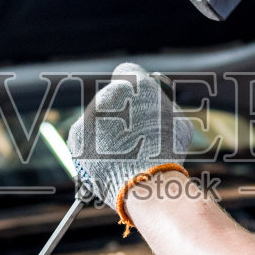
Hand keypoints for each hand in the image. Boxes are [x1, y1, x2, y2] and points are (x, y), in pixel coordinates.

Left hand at [66, 63, 191, 217]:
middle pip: (111, 99)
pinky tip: (108, 162)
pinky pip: (84, 140)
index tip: (137, 99)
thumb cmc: (168, 152)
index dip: (133, 86)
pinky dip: (93, 150)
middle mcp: (107, 94)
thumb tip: (158, 108)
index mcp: (134, 84)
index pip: (127, 72)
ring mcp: (88, 116)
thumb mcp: (178, 122)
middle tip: (133, 134)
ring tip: (123, 155)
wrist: (144, 181)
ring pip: (96, 120)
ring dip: (106, 132)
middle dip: (120, 113)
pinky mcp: (75, 138)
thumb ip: (164, 109)